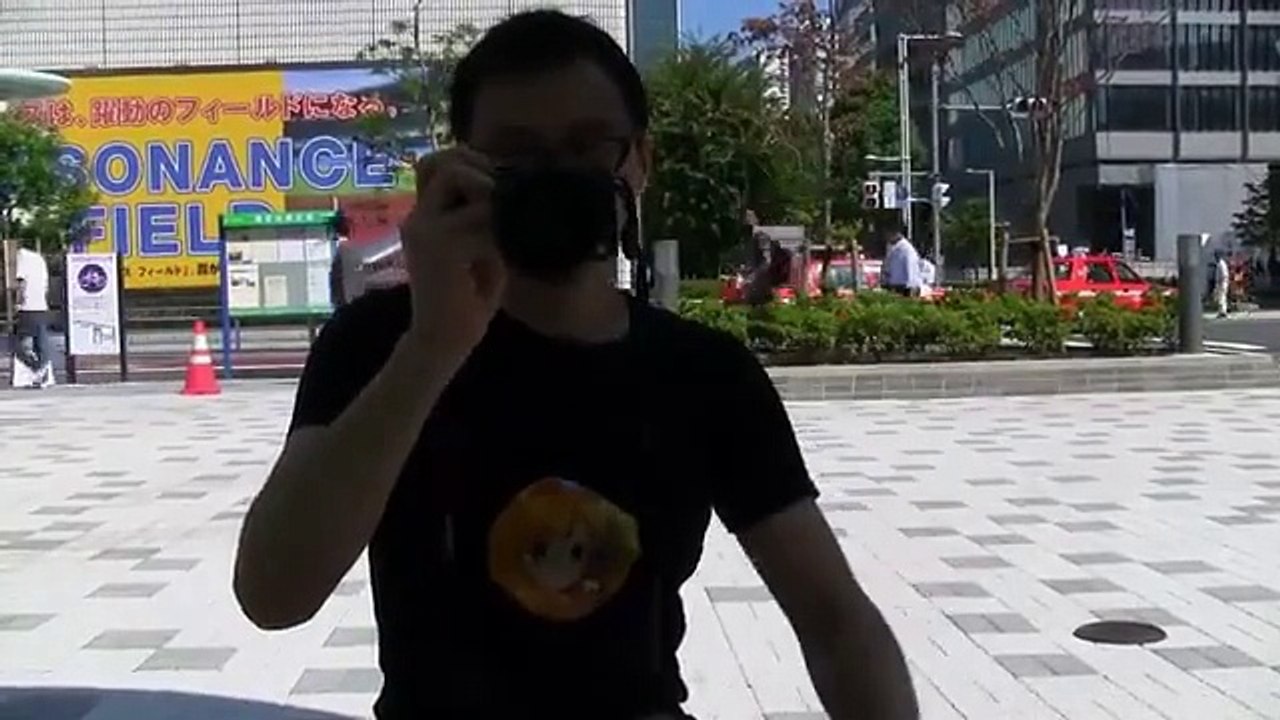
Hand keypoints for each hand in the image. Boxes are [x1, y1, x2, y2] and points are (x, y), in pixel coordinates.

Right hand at [400, 146, 506, 359]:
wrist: (442, 342)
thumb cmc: (465, 299)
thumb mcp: (480, 248)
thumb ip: (487, 218)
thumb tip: (514, 189)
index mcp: (423, 215)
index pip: (437, 163)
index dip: (472, 162)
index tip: (503, 183)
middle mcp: (418, 216)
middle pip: (446, 162)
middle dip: (484, 170)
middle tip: (510, 198)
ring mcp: (425, 229)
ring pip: (462, 180)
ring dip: (493, 196)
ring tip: (508, 223)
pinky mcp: (440, 246)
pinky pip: (480, 219)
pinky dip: (501, 230)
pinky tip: (509, 250)